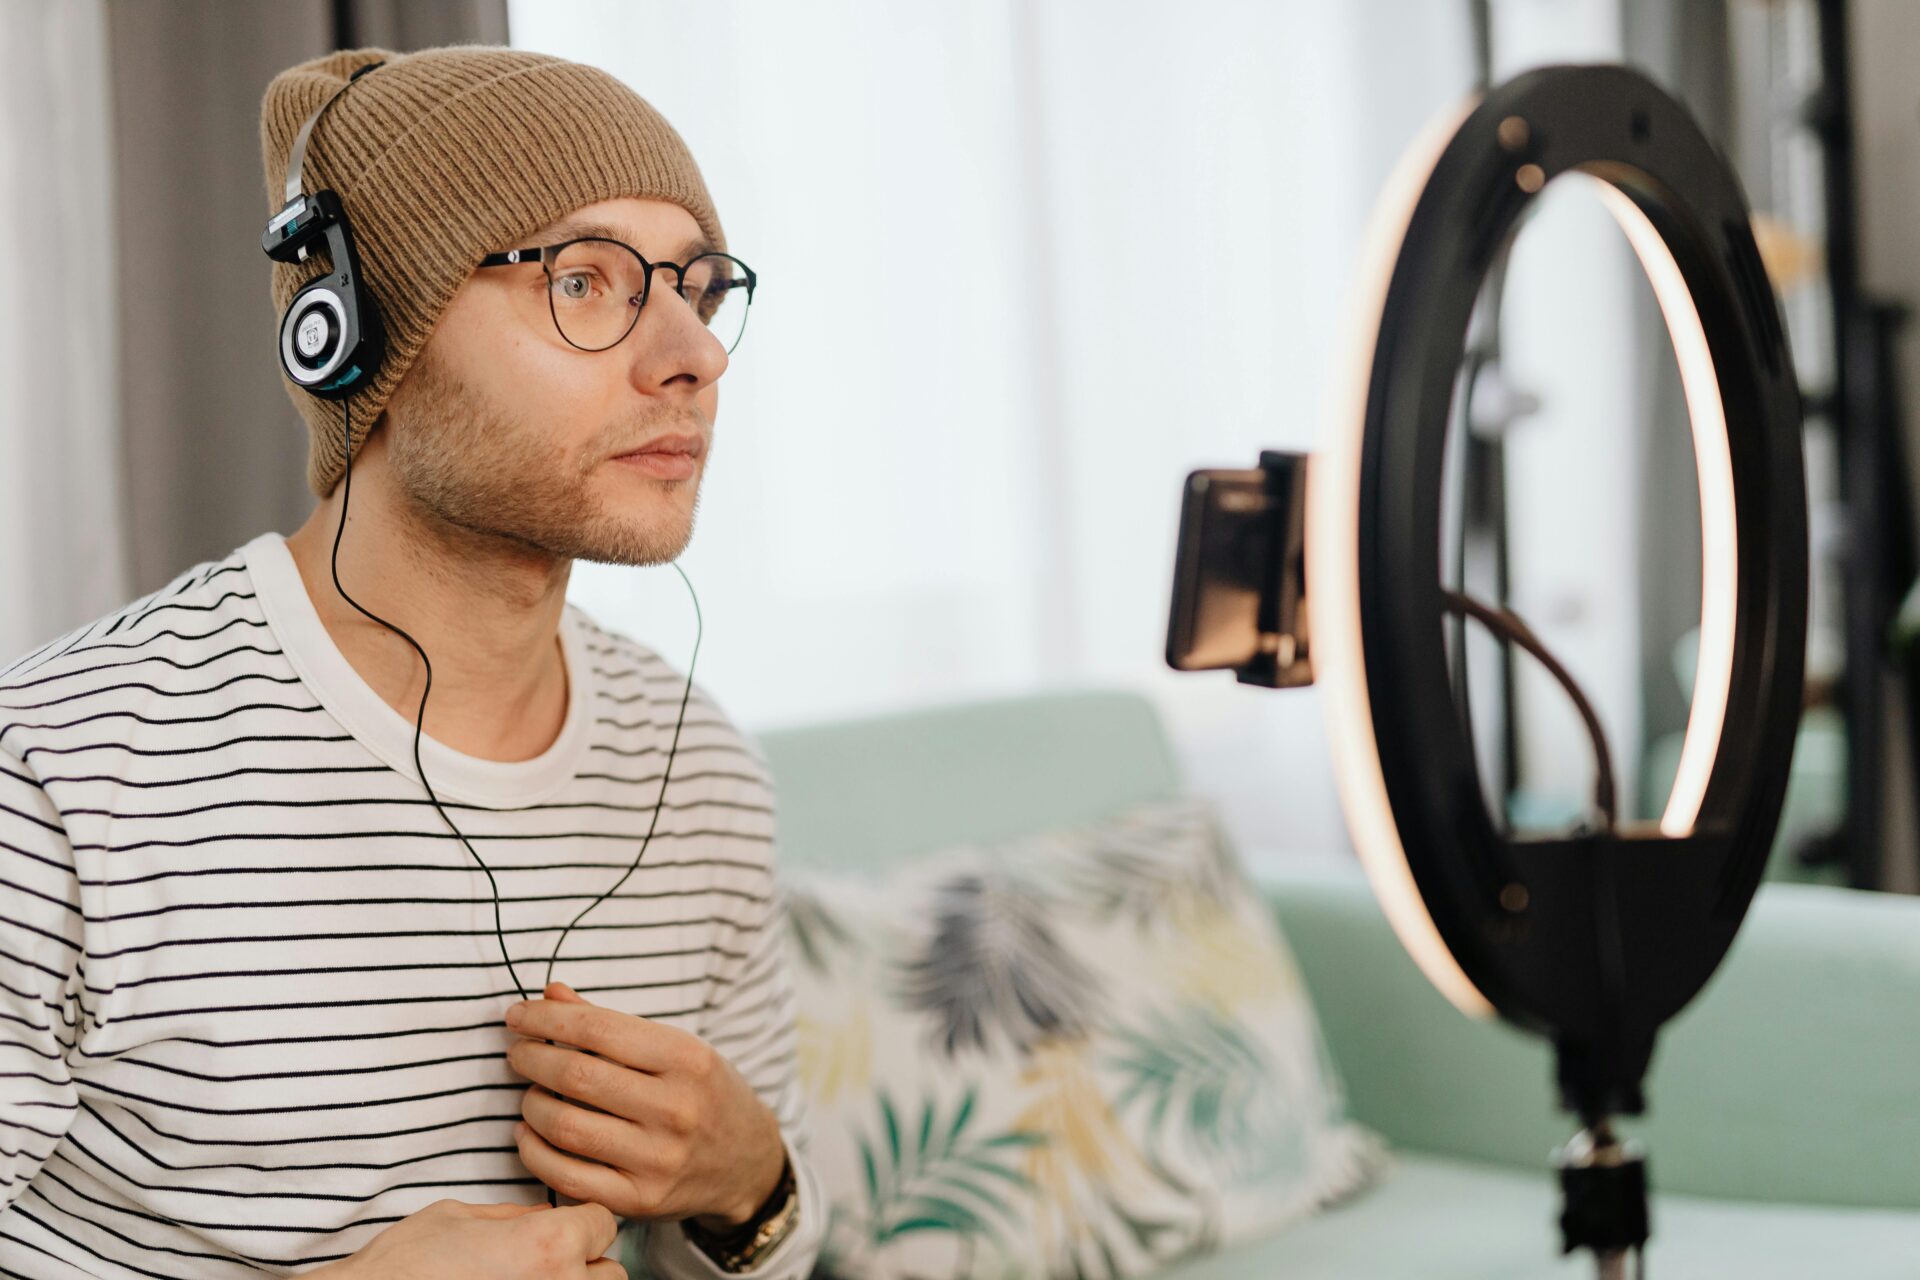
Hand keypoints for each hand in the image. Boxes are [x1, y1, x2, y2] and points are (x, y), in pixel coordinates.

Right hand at [312, 1198, 622, 1278]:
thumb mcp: (459, 1217)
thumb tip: (544, 1216)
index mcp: (549, 1245)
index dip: (582, 1221)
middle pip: (612, 1273)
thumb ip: (514, 1216)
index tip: (564, 1227)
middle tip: (546, 1263)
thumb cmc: (403, 1266)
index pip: (604, 1223)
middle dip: (585, 1264)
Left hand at [504, 982, 786, 1229]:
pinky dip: (533, 1151)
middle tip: (517, 1053)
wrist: (747, 1161)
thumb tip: (550, 993)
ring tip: (528, 1093)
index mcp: (687, 1059)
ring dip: (531, 1104)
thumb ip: (611, 1024)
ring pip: (566, 1127)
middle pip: (577, 1077)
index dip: (546, 1018)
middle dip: (531, 1058)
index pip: (598, 1030)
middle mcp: (676, 1109)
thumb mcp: (675, 1048)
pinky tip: (528, 1132)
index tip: (517, 1015)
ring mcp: (659, 1159)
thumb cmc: (703, 1093)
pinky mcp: (641, 1200)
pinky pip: (567, 1176)